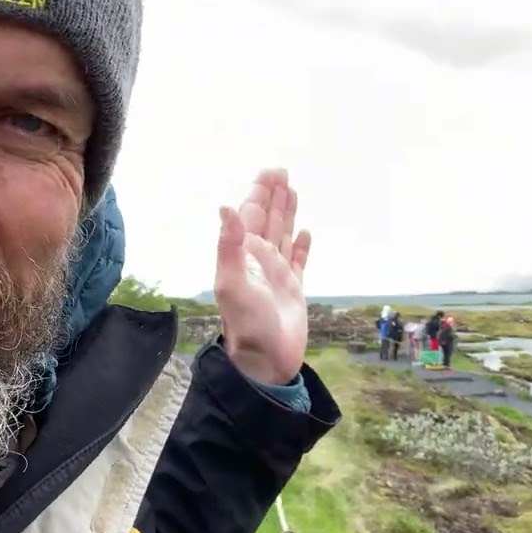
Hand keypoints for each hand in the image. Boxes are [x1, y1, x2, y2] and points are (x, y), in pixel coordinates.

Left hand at [213, 168, 312, 385]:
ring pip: (283, 235)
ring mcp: (277, 275)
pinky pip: (299, 261)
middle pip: (267, 220)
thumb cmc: (247, 324)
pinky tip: (306, 233)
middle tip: (281, 172)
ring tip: (292, 191)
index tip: (270, 172)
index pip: (251, 216)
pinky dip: (302, 246)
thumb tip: (224, 207)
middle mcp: (259, 261)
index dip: (259, 193)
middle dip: (273, 196)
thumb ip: (228, 245)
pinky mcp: (294, 290)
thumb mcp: (232, 283)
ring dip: (286, 213)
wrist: (265, 360)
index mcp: (244, 256)